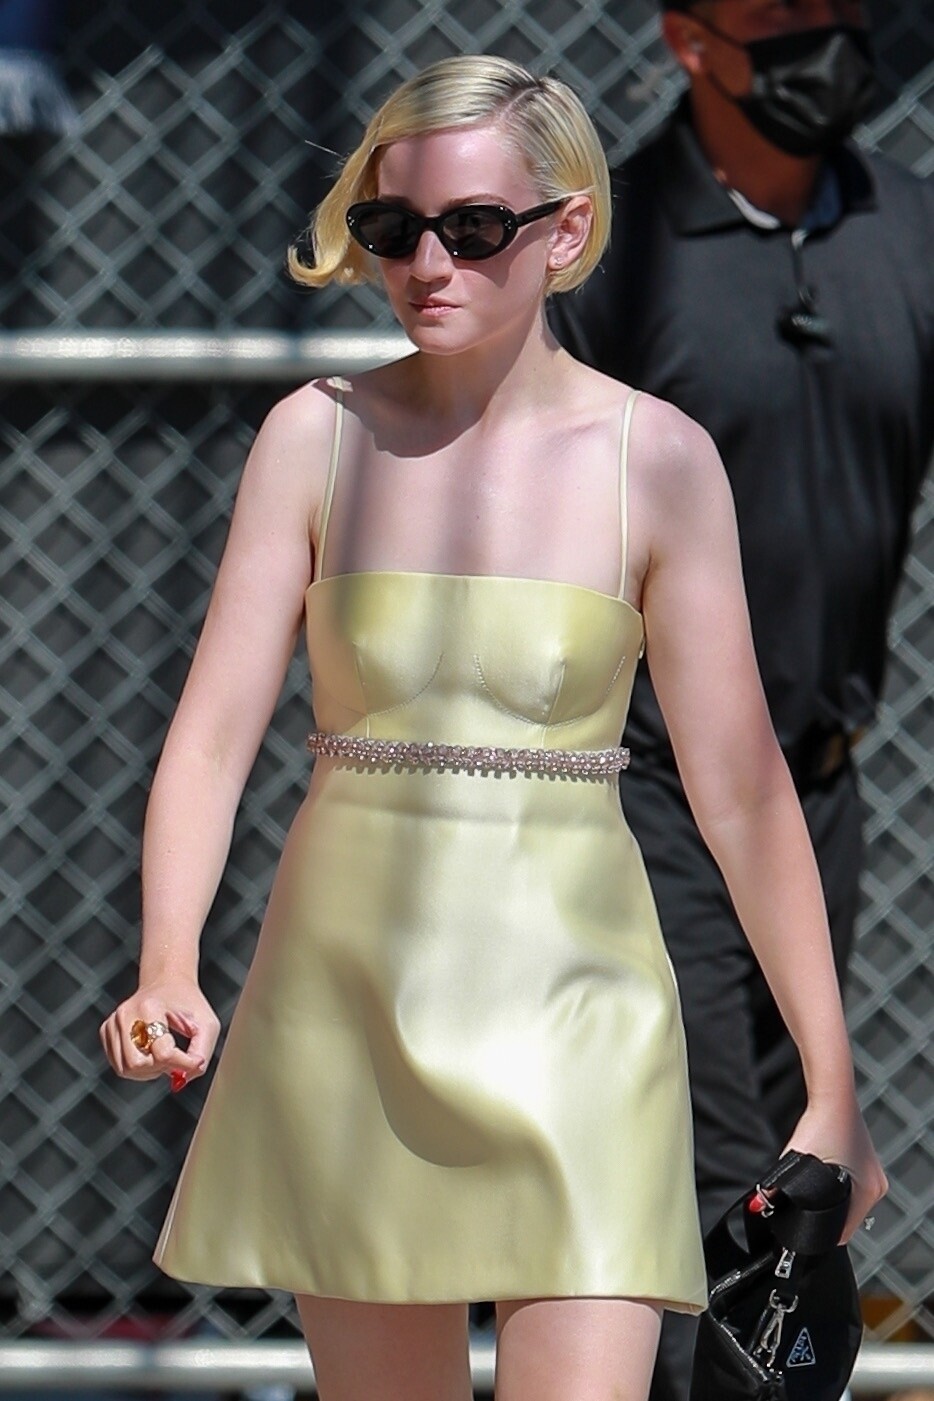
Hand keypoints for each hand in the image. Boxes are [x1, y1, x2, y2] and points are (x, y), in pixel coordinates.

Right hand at [100, 978, 219, 1088]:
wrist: (167, 983)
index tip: (194, 1061)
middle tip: (175, 1058)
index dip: (182, 1063)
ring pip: (126, 1069)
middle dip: (160, 1068)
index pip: (163, 1053)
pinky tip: (151, 1052)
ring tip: (164, 1054)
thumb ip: (202, 1051)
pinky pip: (119, 1066)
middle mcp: (126, 1014)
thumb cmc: (187, 1002)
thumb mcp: (207, 1023)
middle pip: (137, 1064)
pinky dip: (138, 1067)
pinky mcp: (106, 1032)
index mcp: (150, 1007)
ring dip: (149, 1070)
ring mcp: (113, 1023)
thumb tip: (186, 1077)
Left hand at [783, 1092, 887, 1242]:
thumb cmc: (821, 1124)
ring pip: (848, 1200)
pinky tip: (821, 1177)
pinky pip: (849, 1183)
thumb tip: (760, 1204)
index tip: (804, 1230)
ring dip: (830, 1199)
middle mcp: (875, 1184)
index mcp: (868, 1192)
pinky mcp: (864, 1159)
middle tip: (804, 1210)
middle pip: (847, 1215)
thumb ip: (776, 1187)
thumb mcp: (795, 1161)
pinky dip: (835, 1185)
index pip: (844, 1230)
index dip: (821, 1231)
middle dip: (824, 1215)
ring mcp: (871, 1171)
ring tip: (813, 1192)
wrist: (832, 1094)